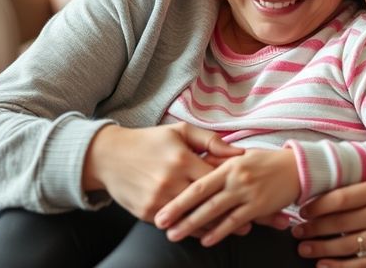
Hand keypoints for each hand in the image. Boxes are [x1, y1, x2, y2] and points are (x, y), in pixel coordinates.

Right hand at [81, 123, 243, 221]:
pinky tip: (210, 233)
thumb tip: (238, 151)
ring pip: (193, 219)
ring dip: (217, 227)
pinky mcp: (147, 212)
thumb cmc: (148, 141)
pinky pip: (176, 225)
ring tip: (239, 231)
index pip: (215, 178)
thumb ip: (210, 141)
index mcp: (181, 159)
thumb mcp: (179, 132)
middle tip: (257, 222)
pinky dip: (193, 230)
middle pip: (208, 202)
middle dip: (233, 212)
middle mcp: (170, 181)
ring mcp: (158, 199)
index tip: (255, 194)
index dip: (235, 187)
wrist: (108, 156)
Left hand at [155, 148, 299, 245]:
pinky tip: (206, 240)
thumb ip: (217, 160)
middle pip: (201, 197)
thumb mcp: (239, 155)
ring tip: (175, 234)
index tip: (162, 206)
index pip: (198, 182)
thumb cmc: (265, 161)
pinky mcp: (259, 206)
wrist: (297, 167)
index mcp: (227, 164)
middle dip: (179, 212)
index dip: (179, 196)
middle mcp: (235, 177)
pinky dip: (219, 231)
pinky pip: (235, 221)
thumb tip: (195, 166)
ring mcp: (247, 192)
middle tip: (160, 224)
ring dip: (193, 225)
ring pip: (215, 211)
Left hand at [291, 179, 365, 267]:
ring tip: (304, 248)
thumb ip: (364, 189)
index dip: (316, 206)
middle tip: (296, 231)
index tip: (302, 211)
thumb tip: (328, 198)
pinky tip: (324, 266)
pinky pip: (361, 265)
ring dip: (320, 249)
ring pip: (345, 245)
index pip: (338, 198)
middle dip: (312, 228)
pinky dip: (339, 267)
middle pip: (338, 222)